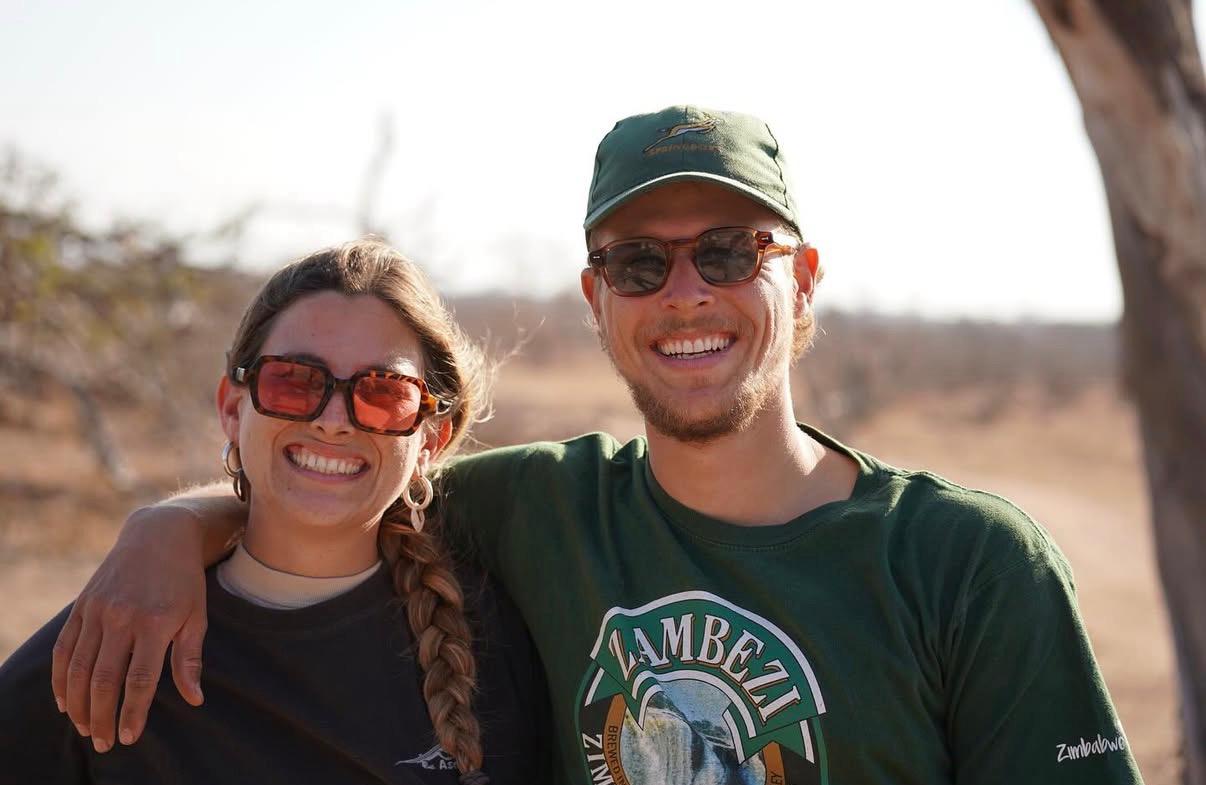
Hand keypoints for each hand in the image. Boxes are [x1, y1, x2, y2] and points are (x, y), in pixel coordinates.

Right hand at [51, 504, 208, 752]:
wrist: (159, 536)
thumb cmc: (184, 582)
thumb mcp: (197, 616)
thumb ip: (189, 660)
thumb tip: (194, 700)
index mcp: (155, 622)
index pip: (139, 680)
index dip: (131, 713)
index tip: (129, 737)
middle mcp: (122, 617)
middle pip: (103, 680)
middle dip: (101, 716)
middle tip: (104, 742)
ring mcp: (98, 611)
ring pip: (78, 669)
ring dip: (78, 704)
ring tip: (84, 728)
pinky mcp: (82, 606)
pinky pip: (64, 649)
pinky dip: (61, 678)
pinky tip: (64, 701)